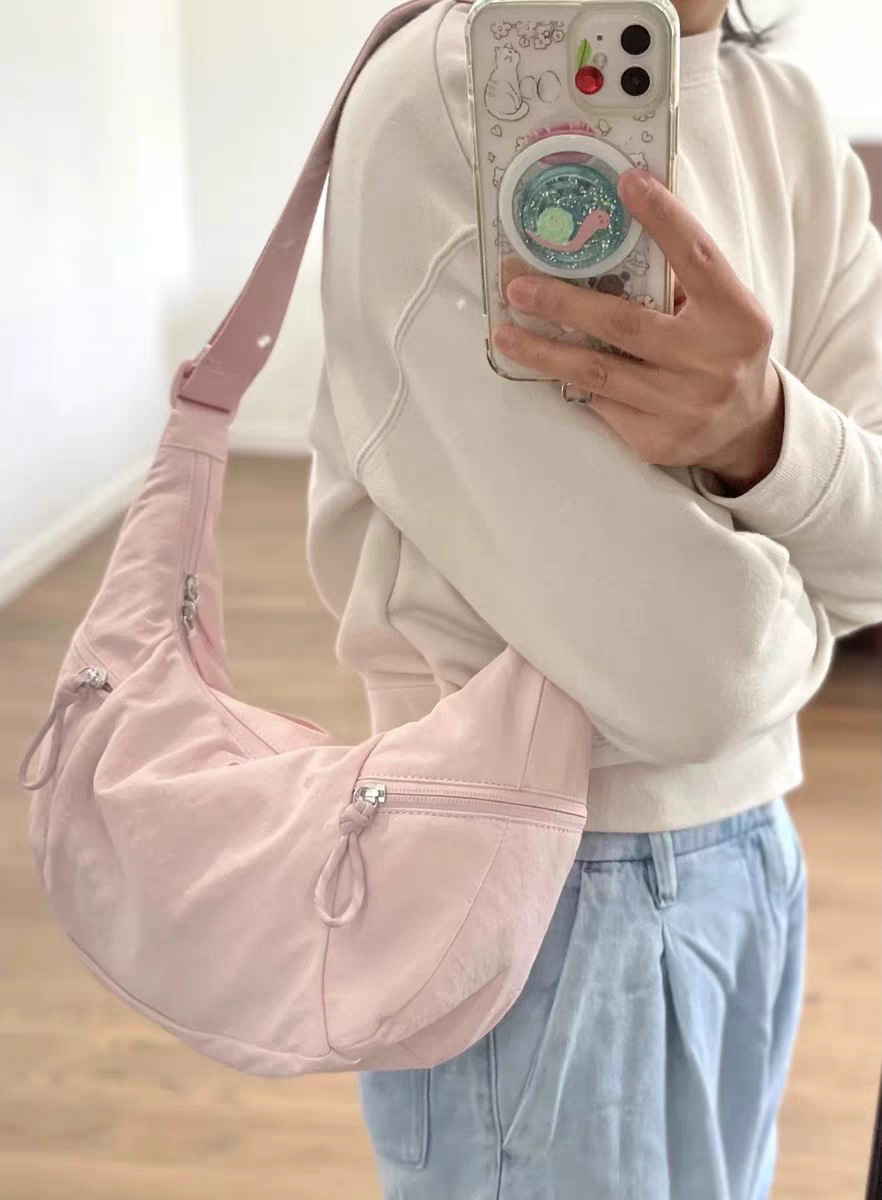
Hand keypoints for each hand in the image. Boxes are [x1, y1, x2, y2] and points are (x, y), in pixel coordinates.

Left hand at [492, 168, 785, 494]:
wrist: (744, 428)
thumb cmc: (721, 350)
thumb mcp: (722, 311)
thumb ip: (682, 280)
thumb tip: (615, 230)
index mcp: (736, 318)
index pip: (698, 258)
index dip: (664, 219)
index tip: (628, 182)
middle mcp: (711, 363)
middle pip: (625, 325)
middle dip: (564, 304)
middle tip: (517, 287)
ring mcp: (682, 406)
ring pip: (598, 372)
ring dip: (544, 351)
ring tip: (504, 333)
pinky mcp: (656, 439)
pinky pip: (600, 404)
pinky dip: (569, 381)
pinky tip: (541, 365)